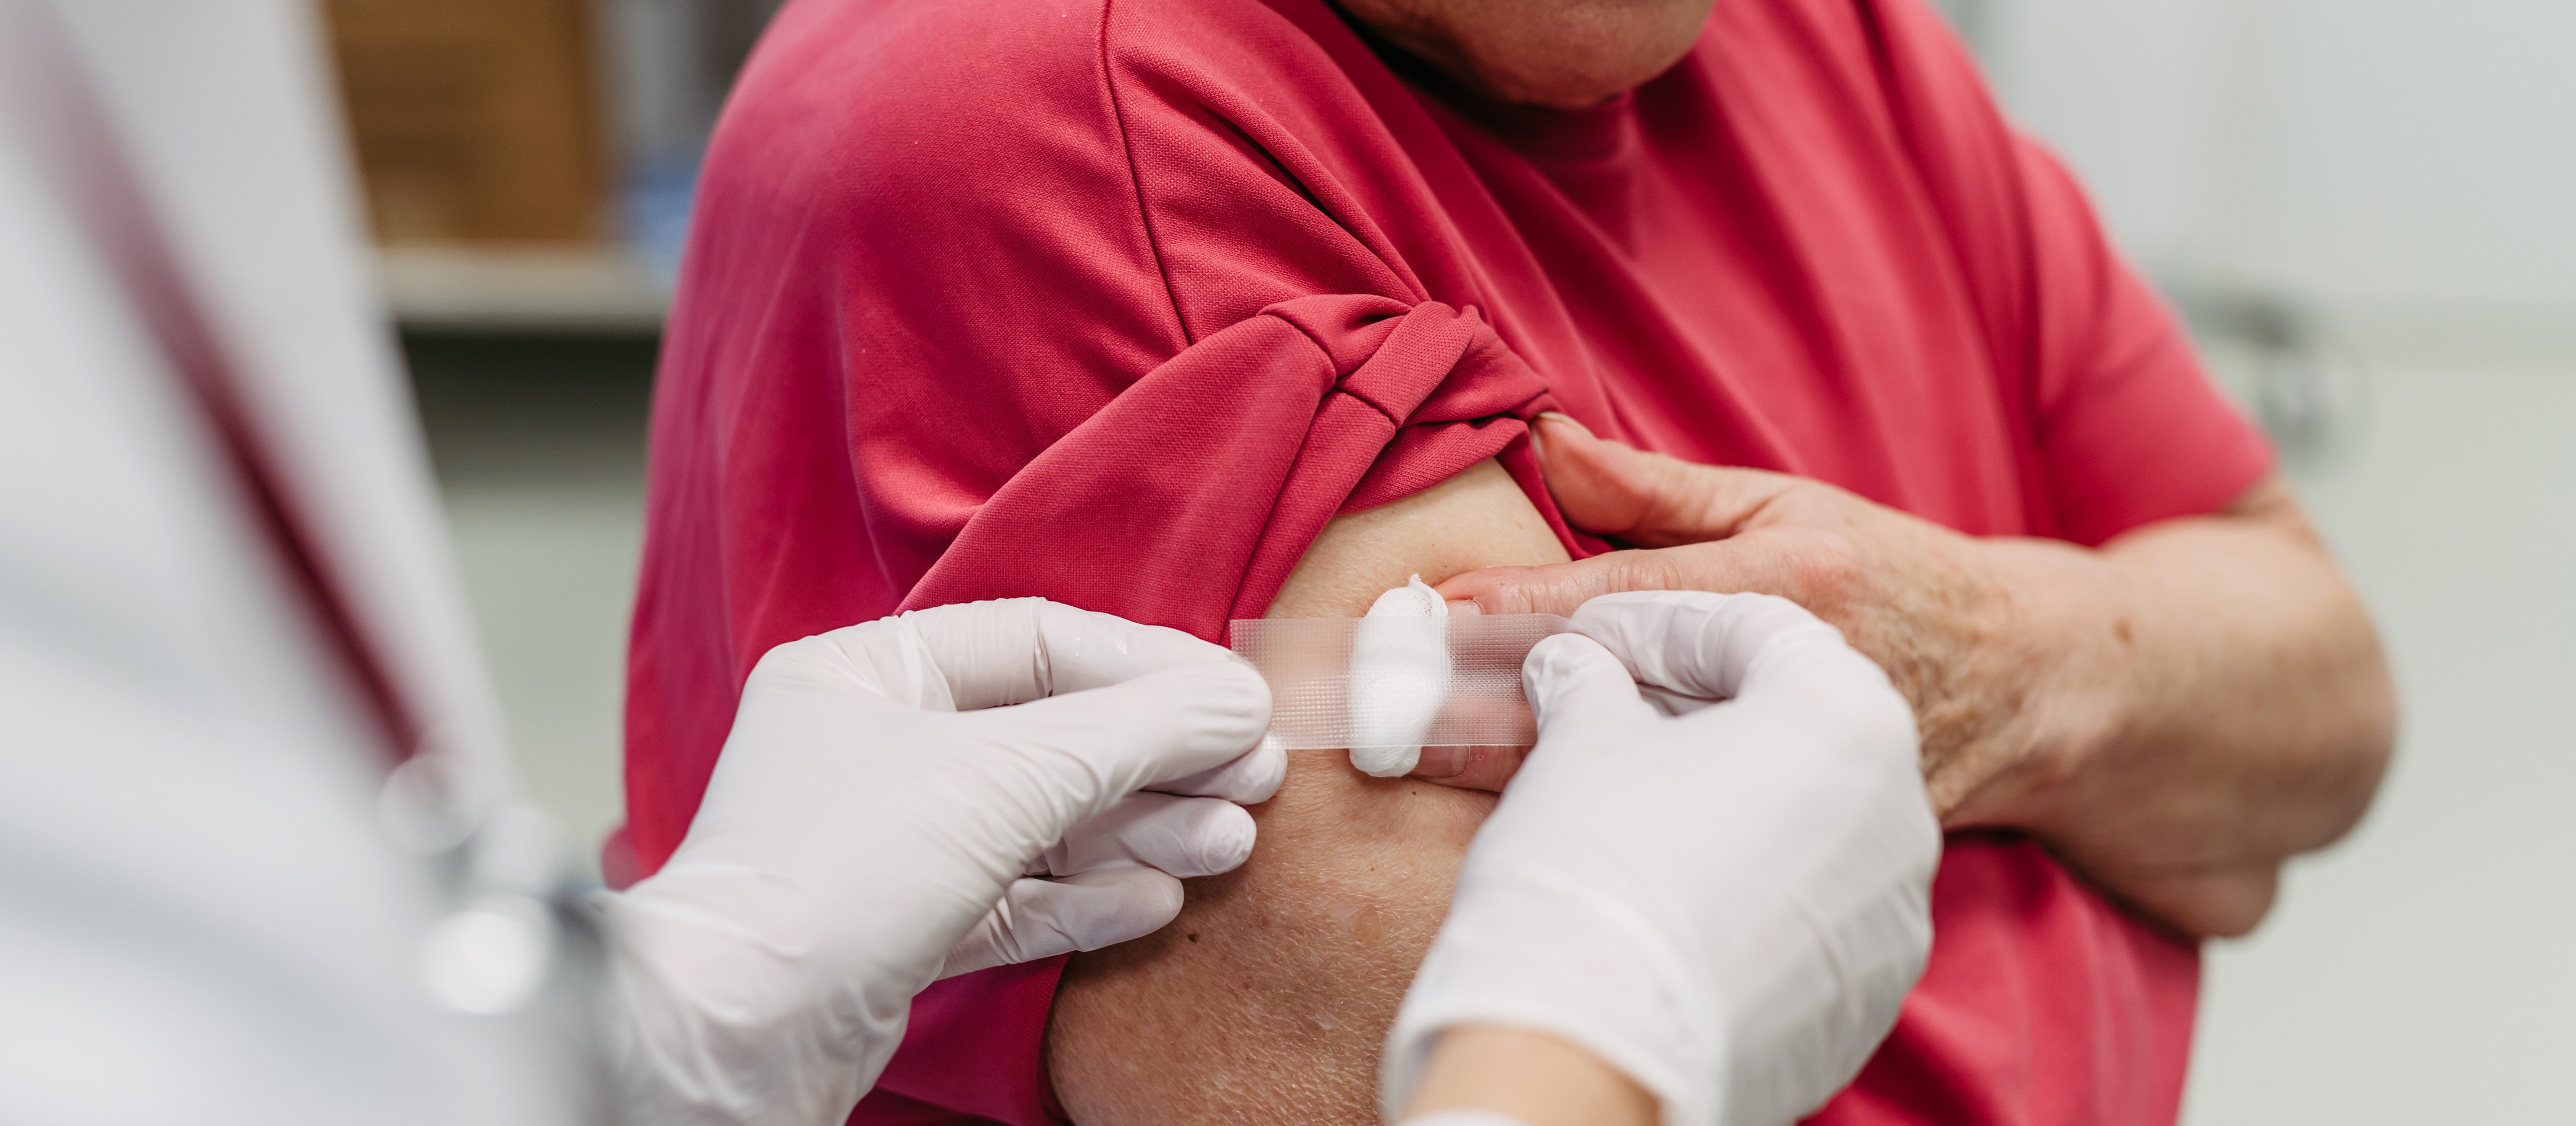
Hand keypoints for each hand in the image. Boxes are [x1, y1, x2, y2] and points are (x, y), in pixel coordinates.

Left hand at [597, 598, 1276, 1125]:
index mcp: (864, 674)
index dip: (1148, 668)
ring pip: (1044, 824)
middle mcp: (872, 749)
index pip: (1038, 644)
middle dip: (1158, 760)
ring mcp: (888, 844)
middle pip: (1052, 735)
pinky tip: (1157, 898)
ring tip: (1227, 842)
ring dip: (1142, 832)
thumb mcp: (1003, 775)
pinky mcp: (902, 931)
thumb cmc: (835, 873)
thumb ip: (1130, 730)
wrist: (734, 1038)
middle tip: (1254, 778)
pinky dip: (1090, 899)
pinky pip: (1017, 899)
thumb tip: (1238, 699)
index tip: (1237, 697)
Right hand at [1386, 591, 1938, 1125]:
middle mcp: (1897, 809)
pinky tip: (1668, 893)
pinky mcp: (1863, 994)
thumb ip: (1587, 684)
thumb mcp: (1581, 740)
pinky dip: (1747, 886)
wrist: (1590, 1059)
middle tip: (1611, 710)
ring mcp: (1891, 912)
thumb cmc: (1594, 872)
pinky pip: (1807, 911)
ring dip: (1727, 801)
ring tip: (1634, 809)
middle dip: (1700, 711)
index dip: (1658, 627)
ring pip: (1807, 821)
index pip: (1754, 630)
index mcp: (1845, 716)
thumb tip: (1573, 668)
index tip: (1591, 638)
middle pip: (1795, 723)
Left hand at [1440, 414, 2395, 940]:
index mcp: (1786, 588)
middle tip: (1381, 713)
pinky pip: (1686, 829)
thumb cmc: (1888, 579)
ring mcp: (1800, 766)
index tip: (1428, 618)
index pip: (1625, 601)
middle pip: (1614, 699)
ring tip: (1416, 763)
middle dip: (1489, 707)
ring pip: (1642, 776)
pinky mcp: (1810, 832)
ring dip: (1524, 775)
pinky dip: (1602, 827)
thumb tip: (1542, 437)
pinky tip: (1520, 827)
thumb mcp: (1785, 504)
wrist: (2027, 687)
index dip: (1517, 613)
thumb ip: (1656, 486)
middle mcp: (1790, 681)